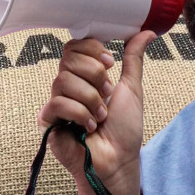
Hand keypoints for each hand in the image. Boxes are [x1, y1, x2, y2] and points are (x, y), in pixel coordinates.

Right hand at [37, 30, 155, 194]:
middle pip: (68, 59)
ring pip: (63, 80)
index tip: (110, 63)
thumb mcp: (131, 88)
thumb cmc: (123, 131)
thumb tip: (146, 33)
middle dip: (94, 76)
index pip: (74, 47)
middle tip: (106, 94)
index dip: (91, 50)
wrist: (118, 161)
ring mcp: (56, 103)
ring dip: (90, 99)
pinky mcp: (48, 121)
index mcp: (83, 76)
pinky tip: (89, 127)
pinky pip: (57, 103)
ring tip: (100, 116)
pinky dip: (79, 114)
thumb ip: (133, 58)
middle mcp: (67, 87)